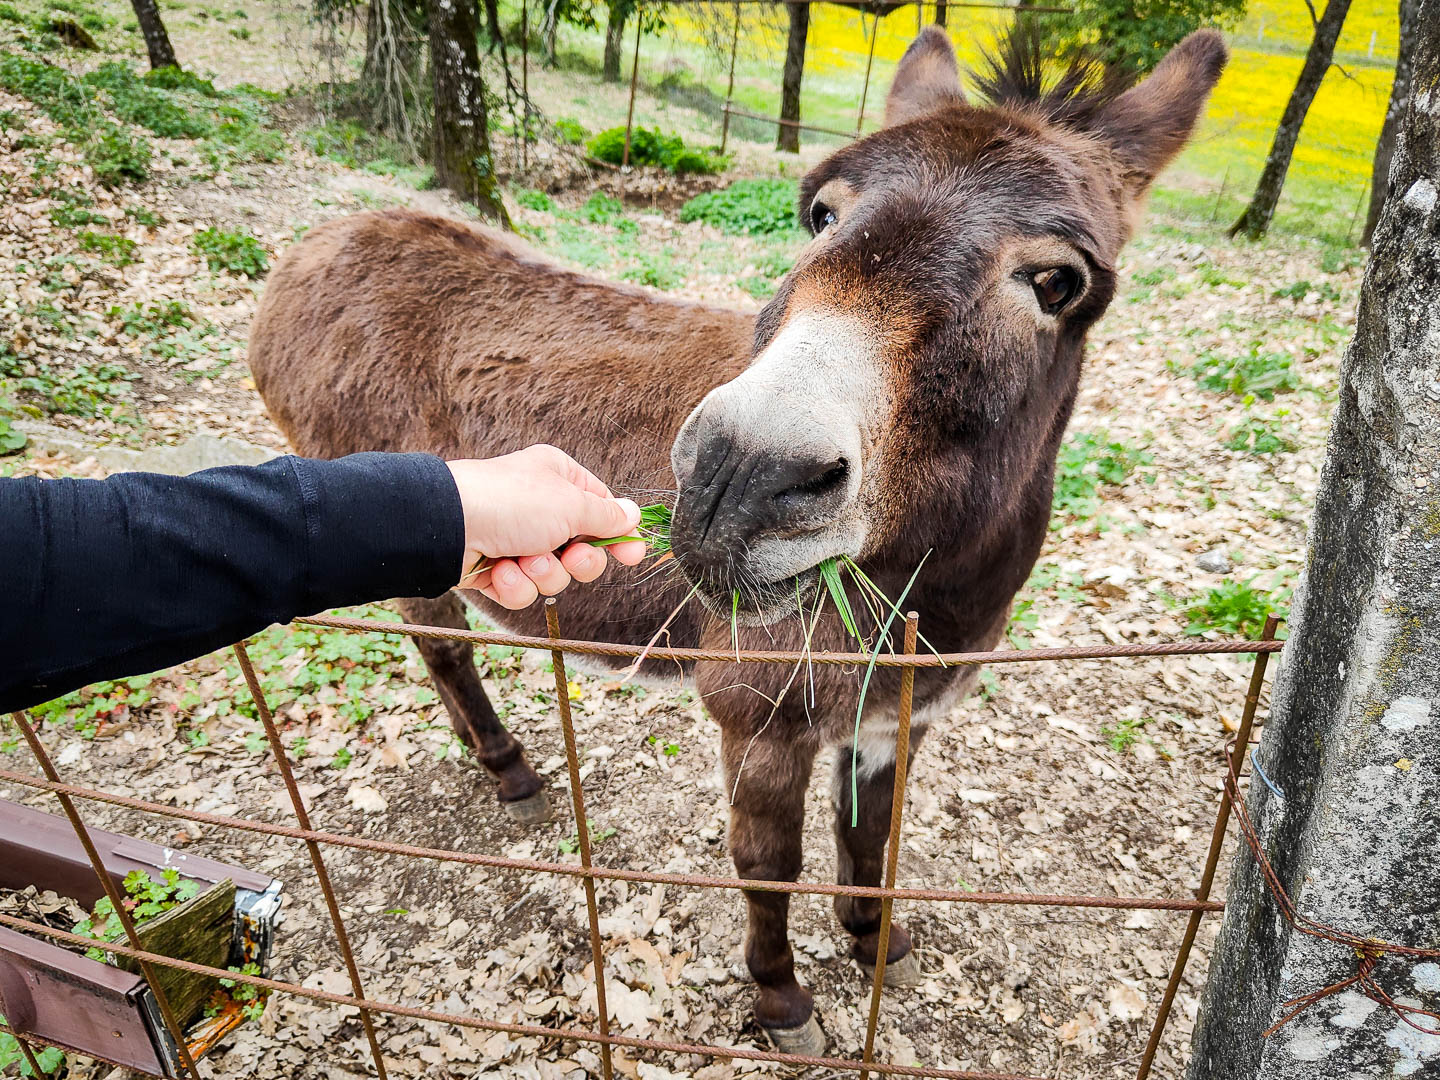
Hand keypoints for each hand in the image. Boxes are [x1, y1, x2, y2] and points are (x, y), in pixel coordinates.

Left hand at [447, 445, 646, 608]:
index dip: (619, 535)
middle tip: (568, 558)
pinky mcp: (497, 569)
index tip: (633, 555)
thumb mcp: (572, 504)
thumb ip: (608, 516)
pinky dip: (515, 584)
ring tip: (522, 559)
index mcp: (559, 479)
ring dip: (542, 573)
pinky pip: (524, 589)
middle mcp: (540, 508)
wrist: (448, 526)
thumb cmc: (511, 501)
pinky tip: (499, 569)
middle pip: (582, 550)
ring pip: (554, 575)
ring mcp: (517, 540)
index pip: (602, 509)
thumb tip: (633, 516)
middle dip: (578, 562)